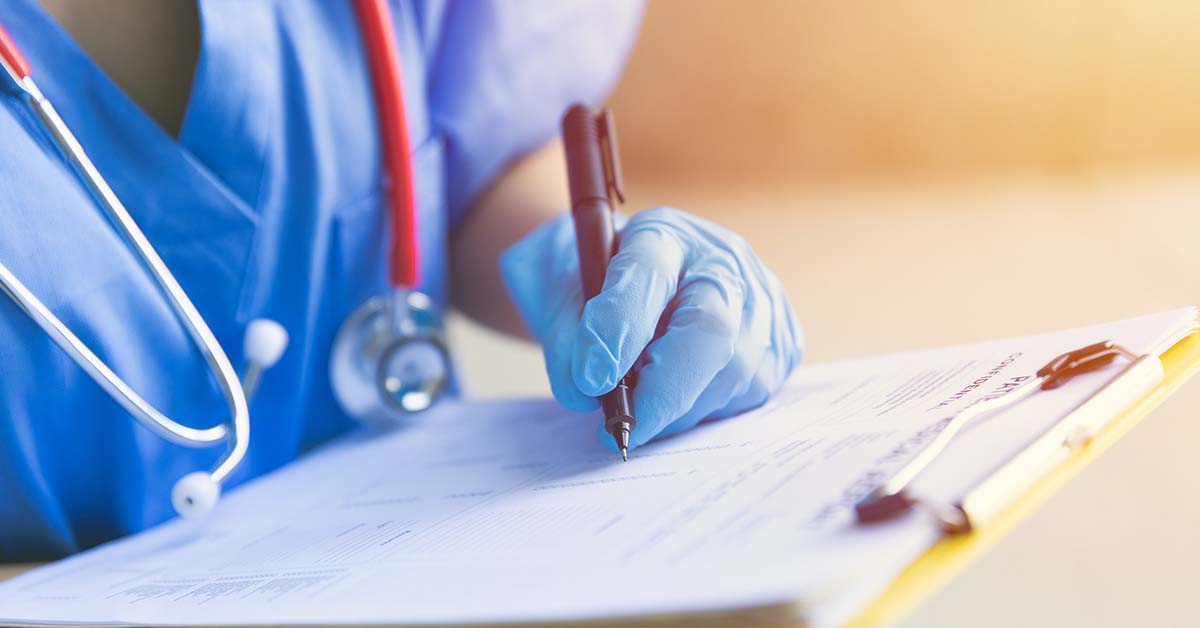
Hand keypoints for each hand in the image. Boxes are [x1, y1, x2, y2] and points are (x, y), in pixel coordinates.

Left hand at [500, 207, 802, 449]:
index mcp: (662, 233)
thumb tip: (583, 391)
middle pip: (711, 328)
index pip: (648, 273)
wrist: (633, 279)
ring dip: (676, 411)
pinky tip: (672, 401)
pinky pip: (746, 395)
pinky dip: (700, 412)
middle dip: (663, 390)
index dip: (620, 328)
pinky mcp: (781, 346)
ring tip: (637, 410)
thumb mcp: (553, 290)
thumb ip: (563, 335)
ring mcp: (762, 304)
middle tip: (620, 429)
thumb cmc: (590, 282)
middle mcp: (724, 262)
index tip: (590, 378)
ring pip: (730, 374)